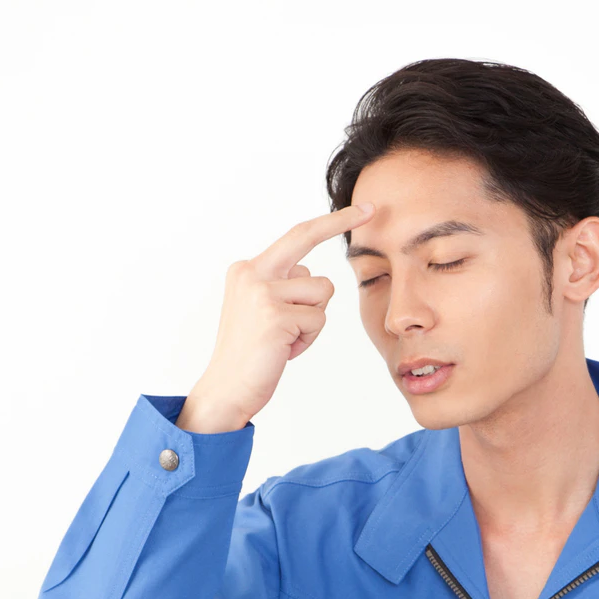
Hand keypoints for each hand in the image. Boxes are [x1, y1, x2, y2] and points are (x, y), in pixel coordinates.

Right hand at [177, 203, 375, 432]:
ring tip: (286, 339)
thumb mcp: (261, 310)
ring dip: (314, 320)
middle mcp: (251, 272)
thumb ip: (283, 286)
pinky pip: (318, 319)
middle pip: (306, 236)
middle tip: (372, 209)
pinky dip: (308, 339)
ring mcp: (262, 292)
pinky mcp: (275, 315)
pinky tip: (284, 350)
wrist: (226, 389)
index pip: (296, 237)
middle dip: (340, 221)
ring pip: (322, 291)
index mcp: (247, 269)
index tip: (362, 210)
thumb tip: (313, 274)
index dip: (330, 222)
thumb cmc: (251, 355)